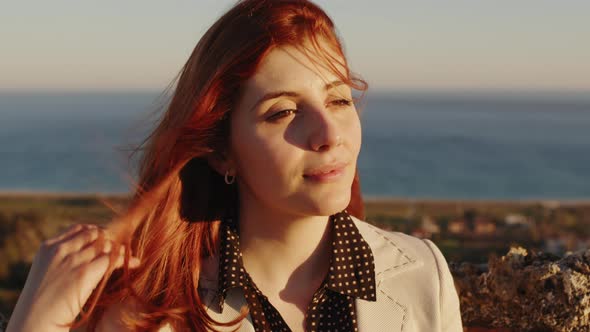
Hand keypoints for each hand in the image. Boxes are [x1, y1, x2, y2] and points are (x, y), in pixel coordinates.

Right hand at [6, 223, 139, 331]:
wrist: (34, 320)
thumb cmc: (41, 302)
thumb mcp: (47, 272)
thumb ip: (61, 258)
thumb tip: (87, 252)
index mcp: (48, 247)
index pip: (79, 228)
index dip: (95, 231)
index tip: (105, 238)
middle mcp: (61, 249)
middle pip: (95, 234)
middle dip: (109, 240)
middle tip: (120, 247)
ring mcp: (73, 260)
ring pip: (105, 245)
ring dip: (119, 250)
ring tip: (129, 254)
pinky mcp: (85, 273)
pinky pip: (112, 259)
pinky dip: (126, 259)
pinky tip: (134, 262)